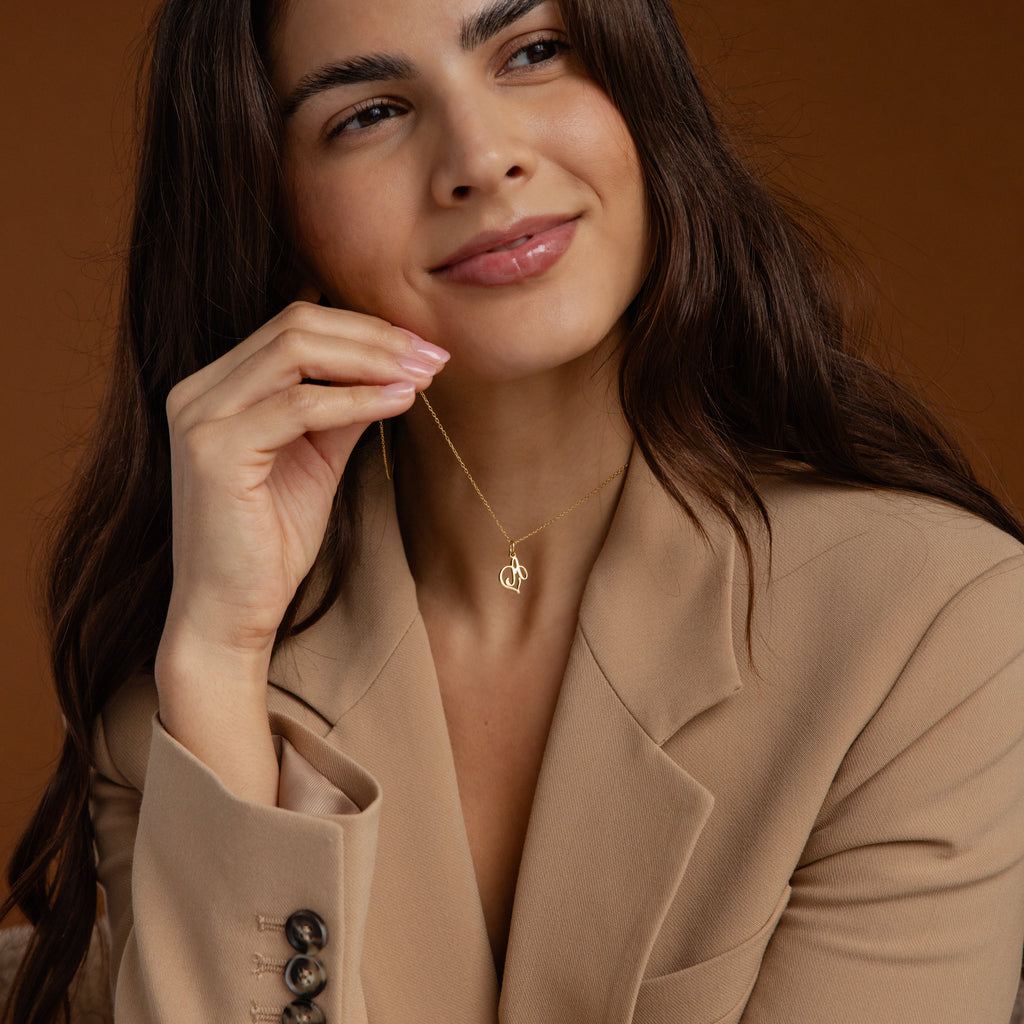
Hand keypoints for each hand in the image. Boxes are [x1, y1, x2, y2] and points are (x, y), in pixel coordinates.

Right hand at [153, 299, 447, 796]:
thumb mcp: (317, 460)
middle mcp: (197, 392)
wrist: (230, 613)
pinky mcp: (214, 453)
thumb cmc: (270, 543)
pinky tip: (400, 402)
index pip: (295, 327)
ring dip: (372, 359)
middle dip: (375, 335)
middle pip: (296, 326)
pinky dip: (357, 399)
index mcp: (217, 388)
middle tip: (433, 355)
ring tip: (423, 374)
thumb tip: (395, 370)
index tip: (422, 347)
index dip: (364, 328)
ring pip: (296, 351)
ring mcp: (200, 419)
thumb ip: (344, 410)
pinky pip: (299, 406)